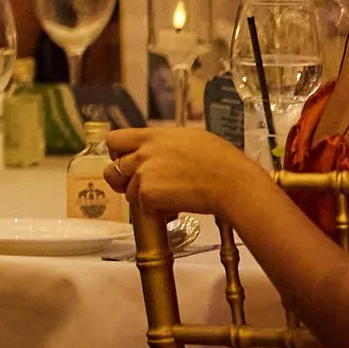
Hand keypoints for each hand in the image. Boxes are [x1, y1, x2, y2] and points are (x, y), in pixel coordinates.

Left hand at [105, 125, 275, 218]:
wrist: (235, 185)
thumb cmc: (224, 164)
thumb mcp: (192, 139)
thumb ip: (166, 144)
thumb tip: (158, 149)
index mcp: (154, 136)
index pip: (114, 140)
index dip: (117, 153)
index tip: (125, 161)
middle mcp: (144, 152)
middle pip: (113, 168)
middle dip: (124, 180)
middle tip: (142, 187)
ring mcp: (144, 173)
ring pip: (128, 191)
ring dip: (143, 198)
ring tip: (169, 198)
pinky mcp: (147, 194)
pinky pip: (140, 207)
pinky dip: (154, 212)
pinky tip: (174, 208)